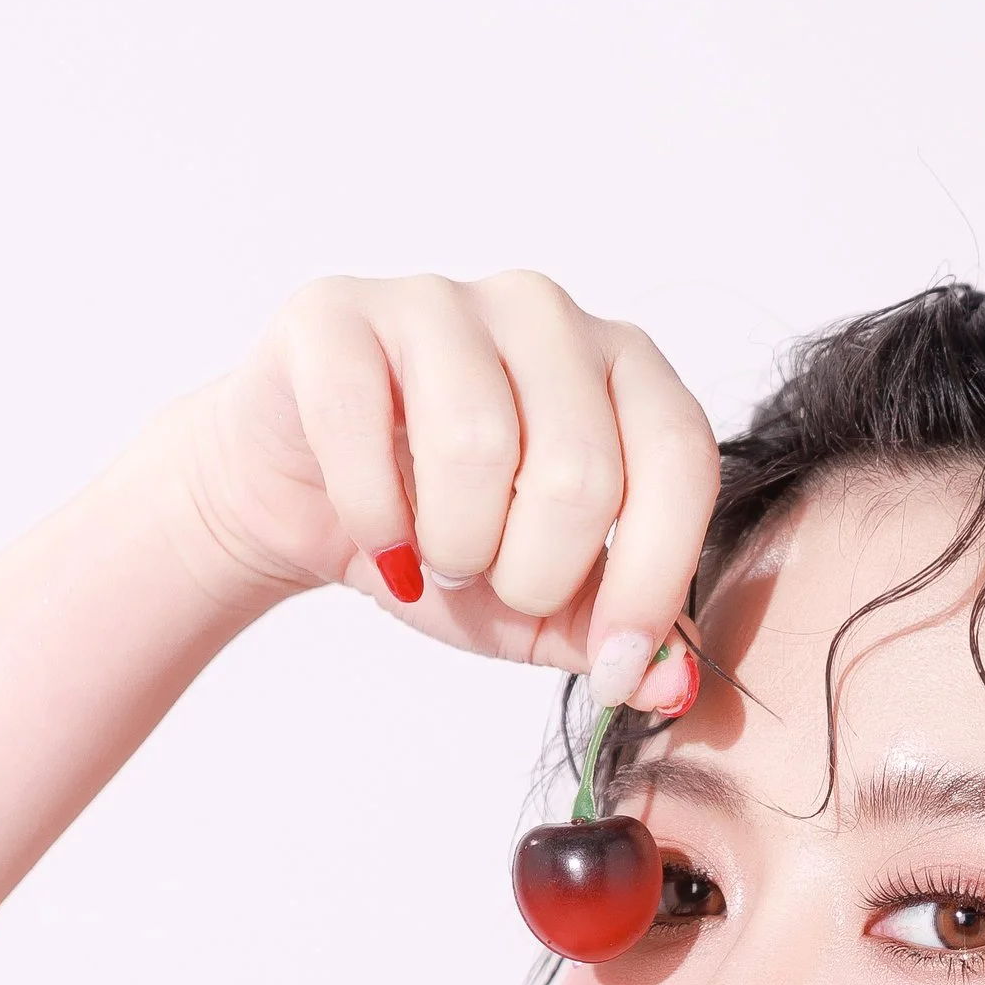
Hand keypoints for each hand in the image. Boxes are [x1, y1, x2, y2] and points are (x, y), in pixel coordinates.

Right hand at [154, 271, 720, 703]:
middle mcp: (543, 312)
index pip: (679, 458)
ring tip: (438, 556)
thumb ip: (613, 632)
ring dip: (455, 545)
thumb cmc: (440, 534)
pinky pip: (363, 423)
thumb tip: (673, 684)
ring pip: (477, 444)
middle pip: (580, 467)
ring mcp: (439, 300)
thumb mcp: (541, 604)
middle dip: (535, 572)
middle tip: (491, 582)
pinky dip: (375, 517)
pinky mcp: (335, 315)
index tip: (616, 666)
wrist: (305, 498)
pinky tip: (382, 543)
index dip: (654, 579)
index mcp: (621, 367)